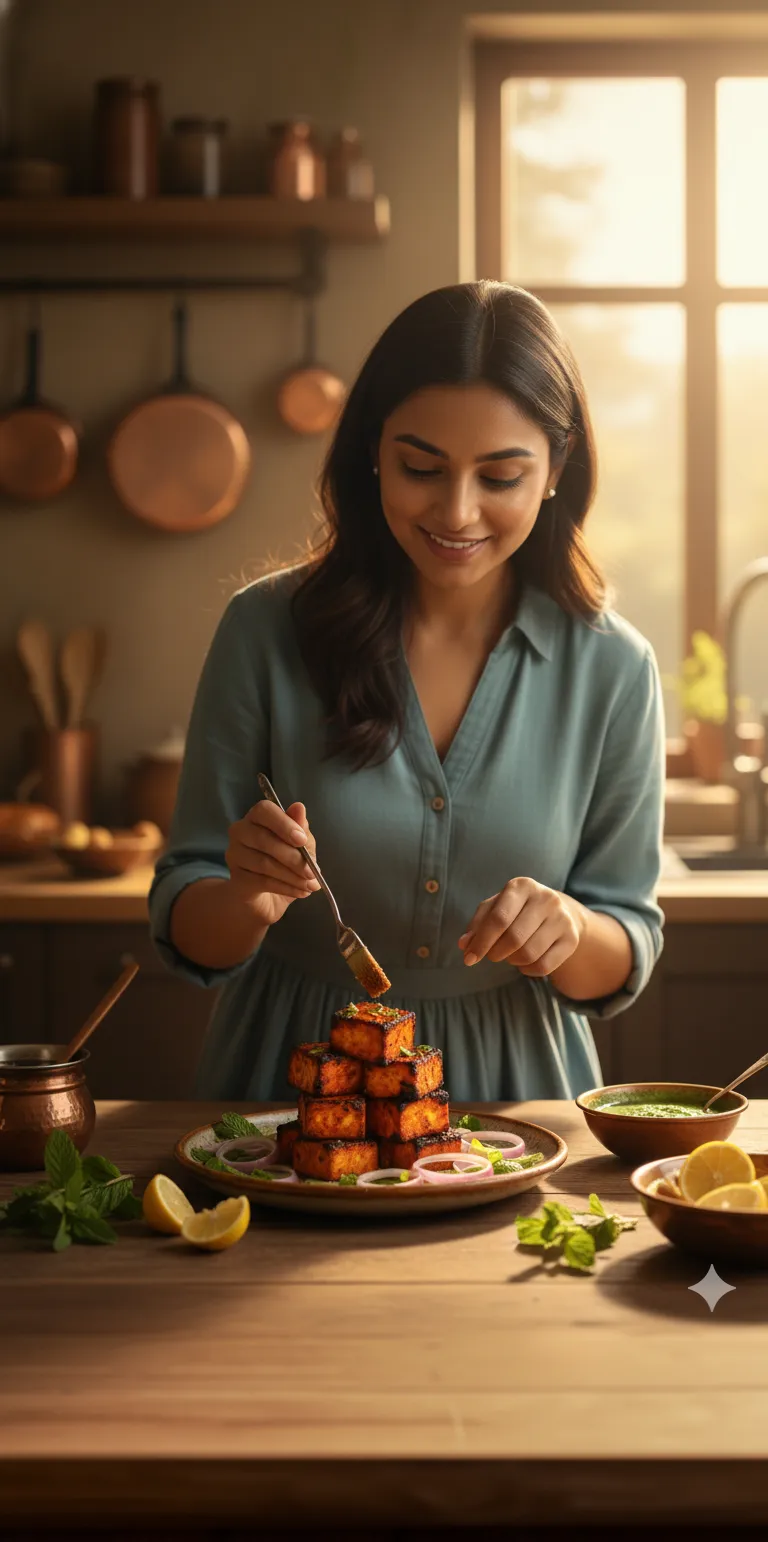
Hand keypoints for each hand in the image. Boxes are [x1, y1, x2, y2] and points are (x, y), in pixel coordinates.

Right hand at [226, 797, 320, 927]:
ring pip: (264, 863)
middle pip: (263, 839)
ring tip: (310, 885)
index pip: (264, 810)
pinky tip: (300, 891)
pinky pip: (262, 881)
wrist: (265, 899)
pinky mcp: (236, 878)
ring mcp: (234, 855)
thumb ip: (301, 829)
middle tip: (312, 872)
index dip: (284, 824)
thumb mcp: (300, 846)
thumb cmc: (284, 864)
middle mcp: (240, 831)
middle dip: (293, 857)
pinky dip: (286, 887)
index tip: (302, 840)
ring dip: (292, 876)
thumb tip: (299, 807)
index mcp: (257, 817)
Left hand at [458, 878, 583, 977]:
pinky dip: (527, 970)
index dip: (481, 942)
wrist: (558, 911)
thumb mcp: (495, 908)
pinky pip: (544, 966)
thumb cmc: (517, 910)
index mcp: (522, 886)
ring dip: (512, 961)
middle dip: (495, 953)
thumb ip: (477, 924)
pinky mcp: (572, 939)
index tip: (469, 959)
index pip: (499, 919)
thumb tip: (464, 945)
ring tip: (509, 954)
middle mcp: (546, 898)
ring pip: (529, 954)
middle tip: (492, 955)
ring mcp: (562, 918)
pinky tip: (524, 962)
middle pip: (514, 938)